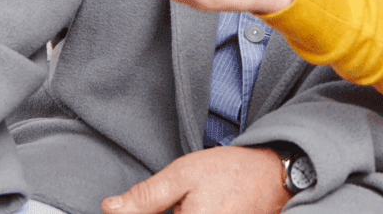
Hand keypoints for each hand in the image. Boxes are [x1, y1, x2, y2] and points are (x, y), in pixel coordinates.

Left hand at [100, 145, 291, 213]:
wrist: (272, 176)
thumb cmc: (230, 172)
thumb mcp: (183, 174)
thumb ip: (145, 198)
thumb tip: (109, 209)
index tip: (142, 206)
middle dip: (159, 212)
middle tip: (179, 200)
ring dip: (175, 212)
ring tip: (188, 204)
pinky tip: (193, 209)